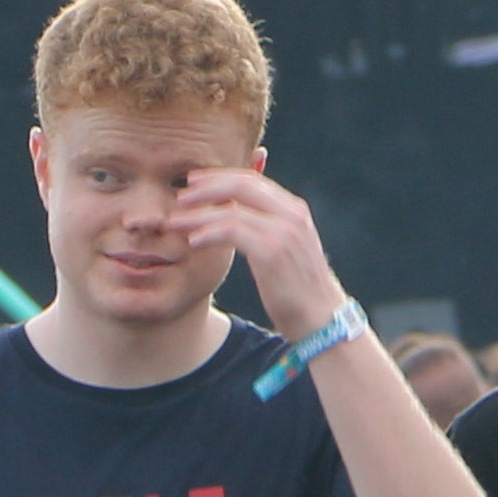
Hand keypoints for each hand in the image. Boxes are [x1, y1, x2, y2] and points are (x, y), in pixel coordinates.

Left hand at [162, 164, 343, 336]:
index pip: (252, 180)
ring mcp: (284, 231)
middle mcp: (292, 214)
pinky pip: (232, 231)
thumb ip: (267, 225)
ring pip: (232, 209)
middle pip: (242, 185)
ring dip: (199, 214)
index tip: (194, 182)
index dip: (220, 177)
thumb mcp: (286, 248)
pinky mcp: (273, 251)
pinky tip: (193, 241)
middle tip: (180, 196)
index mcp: (294, 210)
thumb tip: (240, 211)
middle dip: (206, 188)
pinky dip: (208, 233)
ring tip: (175, 221)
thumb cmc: (297, 287)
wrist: (322, 319)